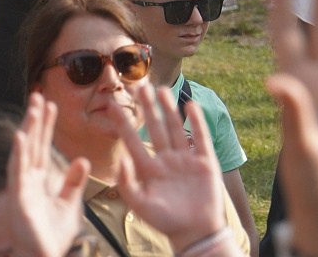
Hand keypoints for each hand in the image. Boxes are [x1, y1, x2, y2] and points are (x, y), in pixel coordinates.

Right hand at [9, 93, 89, 256]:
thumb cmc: (52, 236)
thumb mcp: (69, 204)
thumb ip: (73, 183)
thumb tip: (81, 160)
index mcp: (38, 181)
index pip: (42, 147)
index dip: (45, 126)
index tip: (50, 104)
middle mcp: (27, 182)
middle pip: (32, 145)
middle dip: (35, 120)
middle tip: (39, 95)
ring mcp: (21, 190)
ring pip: (24, 154)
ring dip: (28, 130)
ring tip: (32, 108)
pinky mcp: (18, 200)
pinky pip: (18, 174)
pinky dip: (19, 154)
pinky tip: (20, 136)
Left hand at [111, 83, 228, 253]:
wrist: (195, 232)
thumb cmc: (166, 221)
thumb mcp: (140, 205)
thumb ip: (128, 183)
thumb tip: (120, 160)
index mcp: (148, 170)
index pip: (133, 141)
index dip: (124, 123)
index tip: (113, 105)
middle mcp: (166, 160)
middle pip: (154, 128)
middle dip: (147, 107)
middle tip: (139, 86)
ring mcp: (185, 159)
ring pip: (174, 128)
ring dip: (168, 109)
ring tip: (161, 89)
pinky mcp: (204, 161)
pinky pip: (199, 137)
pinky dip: (195, 121)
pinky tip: (190, 106)